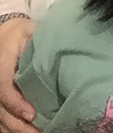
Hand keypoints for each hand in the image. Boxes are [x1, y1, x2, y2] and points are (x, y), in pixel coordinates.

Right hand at [0, 16, 36, 132]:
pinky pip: (0, 116)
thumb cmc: (22, 34)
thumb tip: (64, 52)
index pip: (4, 86)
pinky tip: (25, 132)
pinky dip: (10, 127)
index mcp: (1, 61)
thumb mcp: (31, 32)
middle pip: (0, 107)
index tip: (32, 115)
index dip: (16, 103)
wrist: (5, 36)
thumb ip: (41, 42)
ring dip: (14, 128)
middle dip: (16, 123)